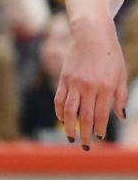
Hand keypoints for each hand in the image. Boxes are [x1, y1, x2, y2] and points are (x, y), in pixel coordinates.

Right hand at [55, 14, 127, 147]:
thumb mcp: (121, 75)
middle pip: (84, 116)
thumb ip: (120, 97)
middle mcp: (88, 87)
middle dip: (85, 133)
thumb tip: (120, 116)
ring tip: (70, 137)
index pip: (101, 115)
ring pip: (69, 110)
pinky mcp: (64, 77)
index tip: (99, 138)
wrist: (91, 34)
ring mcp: (74, 82)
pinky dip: (59, 110)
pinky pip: (60, 98)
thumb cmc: (110, 54)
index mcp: (105, 87)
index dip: (99, 129)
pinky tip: (62, 118)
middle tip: (85, 145)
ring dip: (69, 126)